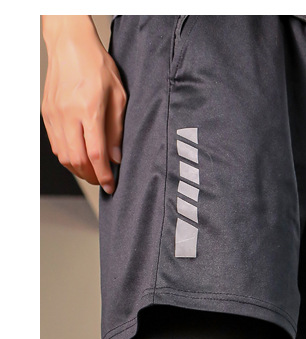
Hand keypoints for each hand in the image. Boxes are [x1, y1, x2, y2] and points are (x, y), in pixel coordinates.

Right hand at [41, 16, 126, 194]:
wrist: (69, 44)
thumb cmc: (96, 65)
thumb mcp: (118, 96)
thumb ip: (117, 129)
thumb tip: (116, 157)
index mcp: (89, 109)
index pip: (95, 153)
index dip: (103, 174)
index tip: (110, 185)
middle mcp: (68, 114)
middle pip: (77, 159)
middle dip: (91, 176)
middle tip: (101, 180)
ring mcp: (54, 114)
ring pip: (63, 156)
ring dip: (78, 170)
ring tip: (91, 172)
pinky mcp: (47, 113)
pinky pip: (55, 144)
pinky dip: (67, 157)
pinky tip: (78, 157)